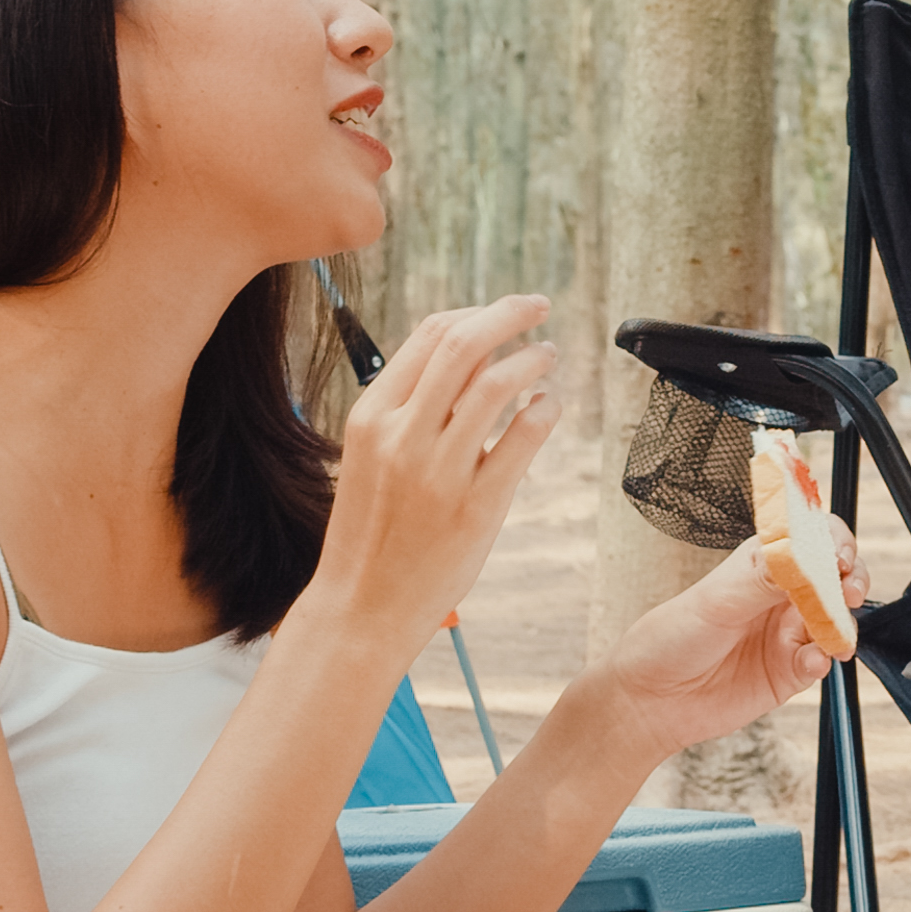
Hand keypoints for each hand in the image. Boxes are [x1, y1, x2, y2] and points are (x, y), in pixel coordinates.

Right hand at [317, 295, 561, 623]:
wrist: (361, 605)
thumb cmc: (371, 530)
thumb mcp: (369, 456)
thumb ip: (407, 409)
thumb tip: (463, 357)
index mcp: (372, 416)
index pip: (430, 335)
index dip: (475, 312)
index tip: (501, 311)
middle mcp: (402, 437)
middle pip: (465, 345)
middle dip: (509, 313)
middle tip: (538, 306)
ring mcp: (440, 472)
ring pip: (497, 385)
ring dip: (532, 358)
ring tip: (547, 355)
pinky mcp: (476, 507)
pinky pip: (522, 438)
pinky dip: (544, 409)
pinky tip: (549, 404)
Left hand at [599, 522, 864, 749]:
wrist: (651, 700)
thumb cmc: (672, 637)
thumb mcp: (717, 599)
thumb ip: (764, 577)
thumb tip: (805, 552)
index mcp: (763, 563)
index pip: (813, 539)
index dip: (835, 542)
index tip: (839, 558)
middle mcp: (781, 595)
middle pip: (836, 577)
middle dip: (853, 580)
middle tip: (850, 593)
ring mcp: (788, 633)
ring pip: (837, 620)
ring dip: (844, 623)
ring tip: (836, 635)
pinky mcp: (790, 672)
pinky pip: (821, 661)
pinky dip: (823, 659)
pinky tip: (810, 662)